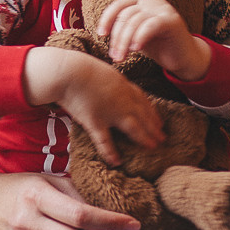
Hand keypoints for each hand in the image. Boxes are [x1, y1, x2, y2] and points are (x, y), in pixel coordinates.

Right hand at [24, 46, 163, 164]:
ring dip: (144, 138)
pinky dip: (110, 152)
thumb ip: (111, 81)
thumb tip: (112, 83)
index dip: (152, 112)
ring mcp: (111, 112)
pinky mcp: (96, 122)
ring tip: (152, 147)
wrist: (68, 72)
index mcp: (124, 85)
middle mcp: (122, 100)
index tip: (159, 122)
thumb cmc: (80, 68)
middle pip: (143, 116)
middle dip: (154, 128)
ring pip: (133, 128)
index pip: (143, 101)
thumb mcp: (103, 71)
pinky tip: (116, 162)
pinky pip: (105, 140)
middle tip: (162, 139)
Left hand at [100, 0, 206, 81]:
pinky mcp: (172, 21)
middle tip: (114, 56)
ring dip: (124, 41)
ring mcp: (164, 10)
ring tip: (121, 58)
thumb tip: (101, 33)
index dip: (108, 17)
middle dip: (116, 36)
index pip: (121, 3)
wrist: (186, 59)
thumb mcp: (137, 36)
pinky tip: (136, 49)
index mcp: (144, 3)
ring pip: (135, 21)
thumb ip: (125, 29)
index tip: (101, 35)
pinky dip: (140, 36)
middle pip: (126, 14)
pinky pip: (151, 25)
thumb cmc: (160, 48)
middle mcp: (153, 2)